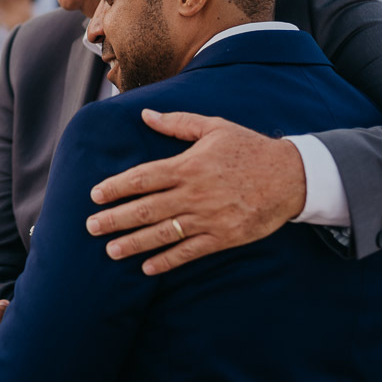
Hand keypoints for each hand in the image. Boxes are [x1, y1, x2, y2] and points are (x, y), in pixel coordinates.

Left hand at [86, 109, 306, 274]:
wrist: (291, 176)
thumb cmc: (249, 148)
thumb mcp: (214, 127)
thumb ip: (177, 122)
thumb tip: (145, 115)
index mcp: (188, 165)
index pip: (143, 178)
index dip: (116, 187)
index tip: (95, 195)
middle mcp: (194, 193)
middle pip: (146, 208)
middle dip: (115, 218)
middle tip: (91, 227)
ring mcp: (208, 218)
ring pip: (163, 233)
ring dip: (134, 243)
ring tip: (110, 250)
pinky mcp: (223, 237)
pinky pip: (190, 252)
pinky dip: (167, 260)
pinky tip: (147, 267)